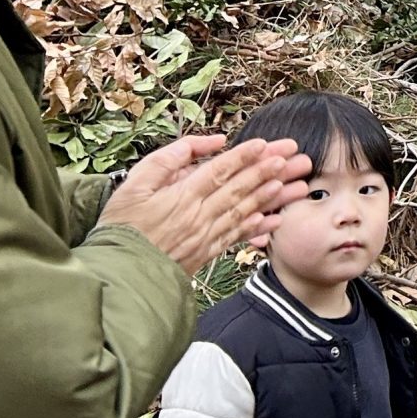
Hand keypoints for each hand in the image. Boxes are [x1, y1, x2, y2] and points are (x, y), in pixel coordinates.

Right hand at [104, 135, 312, 275]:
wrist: (117, 274)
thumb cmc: (121, 226)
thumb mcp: (135, 183)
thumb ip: (169, 159)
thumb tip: (209, 143)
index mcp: (181, 197)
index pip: (220, 171)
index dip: (245, 157)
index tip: (269, 145)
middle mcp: (199, 216)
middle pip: (241, 188)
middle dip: (272, 171)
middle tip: (299, 158)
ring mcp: (205, 237)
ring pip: (246, 211)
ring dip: (274, 197)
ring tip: (299, 185)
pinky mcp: (206, 253)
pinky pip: (237, 237)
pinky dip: (258, 228)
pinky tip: (276, 219)